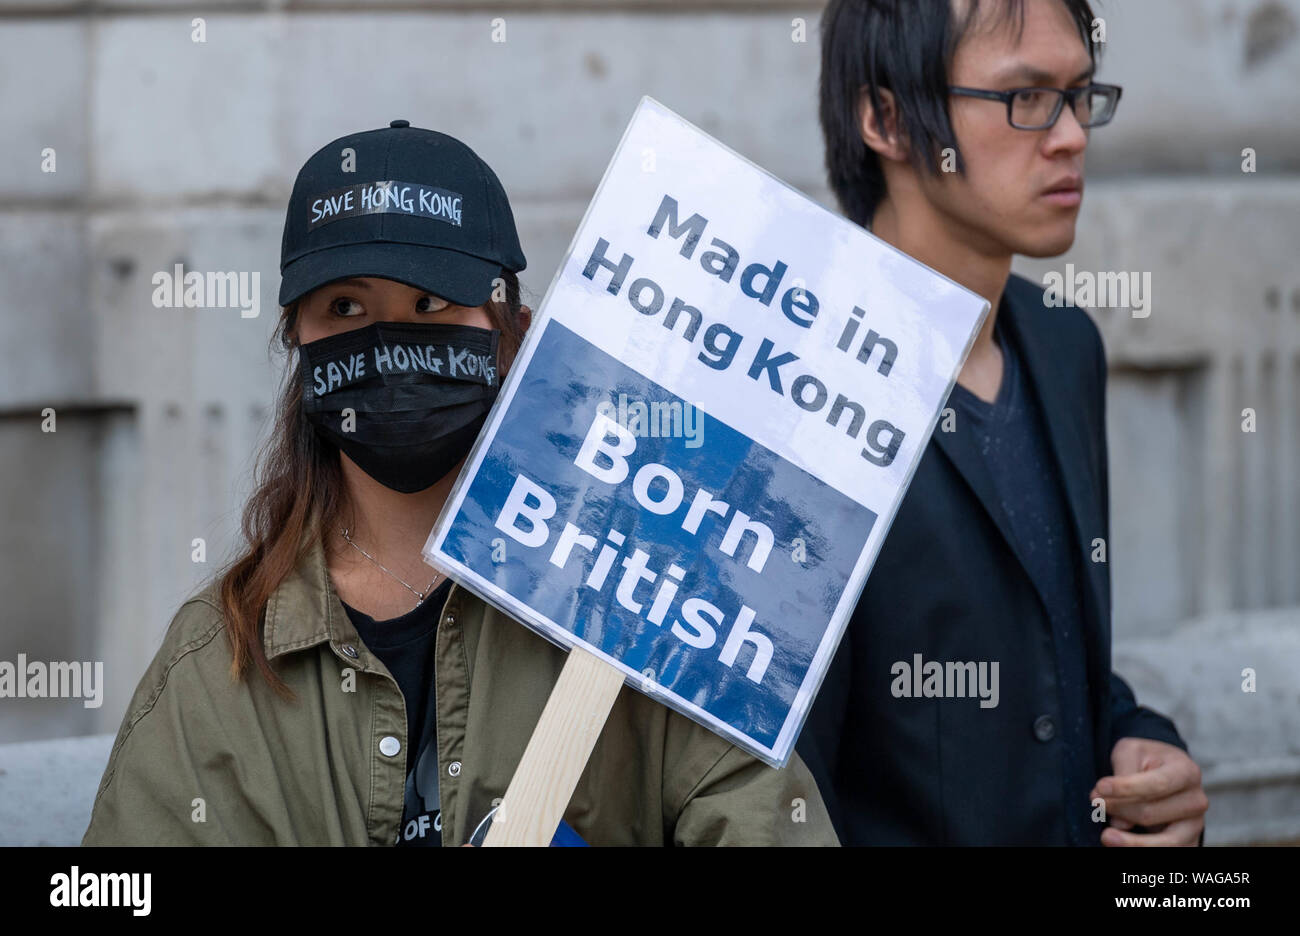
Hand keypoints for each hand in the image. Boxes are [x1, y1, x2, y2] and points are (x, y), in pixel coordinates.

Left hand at [1091, 737, 1207, 845]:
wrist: (1163, 770)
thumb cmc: (1145, 760)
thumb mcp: (1131, 752)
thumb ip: (1125, 776)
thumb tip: (1120, 823)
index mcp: (1187, 772)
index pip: (1157, 784)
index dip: (1126, 788)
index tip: (1099, 788)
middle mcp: (1196, 800)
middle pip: (1151, 812)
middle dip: (1118, 808)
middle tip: (1095, 802)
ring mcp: (1194, 825)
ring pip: (1164, 841)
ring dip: (1132, 842)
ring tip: (1106, 836)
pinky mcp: (1188, 842)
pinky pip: (1168, 852)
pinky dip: (1142, 849)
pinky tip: (1122, 845)